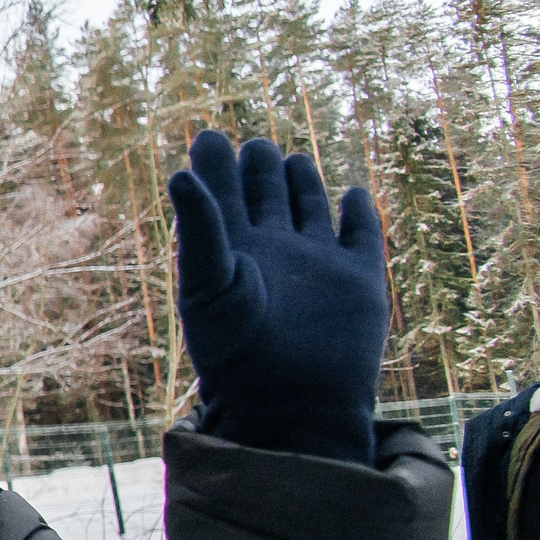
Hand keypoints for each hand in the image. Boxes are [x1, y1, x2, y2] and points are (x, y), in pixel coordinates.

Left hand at [167, 131, 386, 463]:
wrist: (290, 402)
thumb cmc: (237, 350)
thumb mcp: (209, 282)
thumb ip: (200, 226)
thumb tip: (179, 172)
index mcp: (229, 249)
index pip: (220, 192)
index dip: (215, 163)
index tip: (209, 136)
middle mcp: (271, 251)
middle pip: (265, 193)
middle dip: (260, 166)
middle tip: (255, 146)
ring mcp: (315, 263)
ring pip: (310, 206)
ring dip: (303, 181)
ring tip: (291, 161)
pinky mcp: (359, 280)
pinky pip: (361, 234)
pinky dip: (359, 212)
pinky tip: (352, 194)